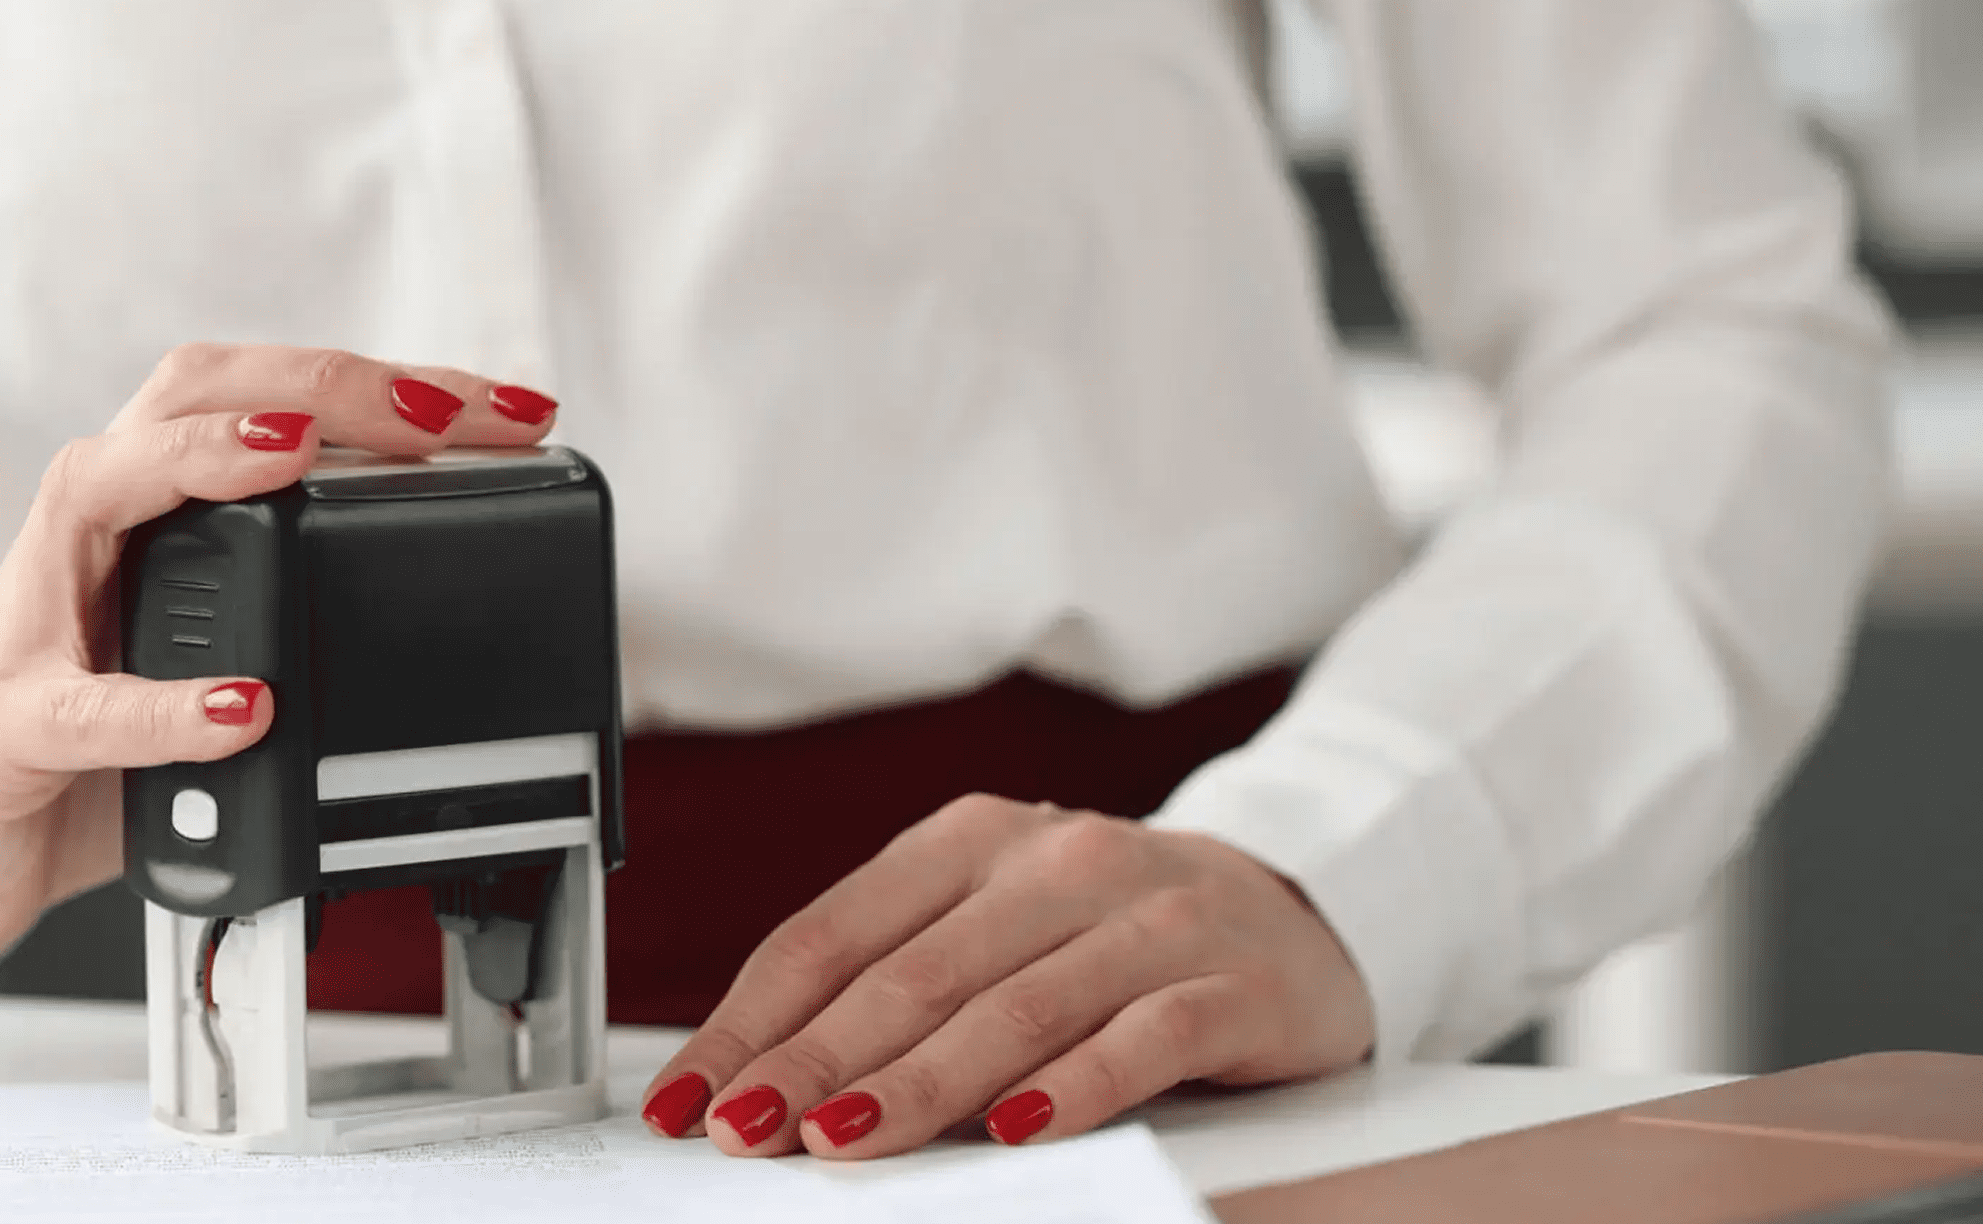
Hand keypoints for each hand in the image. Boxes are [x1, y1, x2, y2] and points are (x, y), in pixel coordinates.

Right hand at [0, 344, 557, 972]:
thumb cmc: (76, 747)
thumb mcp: (204, 662)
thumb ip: (293, 622)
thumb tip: (449, 603)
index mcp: (151, 514)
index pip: (265, 399)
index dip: (383, 387)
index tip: (505, 409)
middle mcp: (88, 537)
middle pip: (189, 396)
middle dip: (322, 386)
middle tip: (440, 411)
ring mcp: (34, 622)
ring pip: (100, 485)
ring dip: (207, 458)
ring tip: (302, 456)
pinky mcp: (3, 727)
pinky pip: (81, 707)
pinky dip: (165, 705)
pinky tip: (244, 705)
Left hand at [639, 795, 1371, 1157]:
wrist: (1294, 907)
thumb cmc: (1107, 934)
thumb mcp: (990, 930)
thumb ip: (895, 984)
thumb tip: (762, 1079)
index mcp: (967, 842)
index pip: (831, 935)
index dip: (751, 1021)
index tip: (688, 1097)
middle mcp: (1054, 861)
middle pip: (910, 976)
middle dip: (812, 1062)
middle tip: (746, 1131)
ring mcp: (1147, 916)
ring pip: (1014, 1006)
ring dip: (919, 1084)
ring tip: (845, 1141)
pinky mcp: (1231, 981)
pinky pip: (1145, 1038)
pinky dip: (1076, 1087)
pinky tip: (1019, 1129)